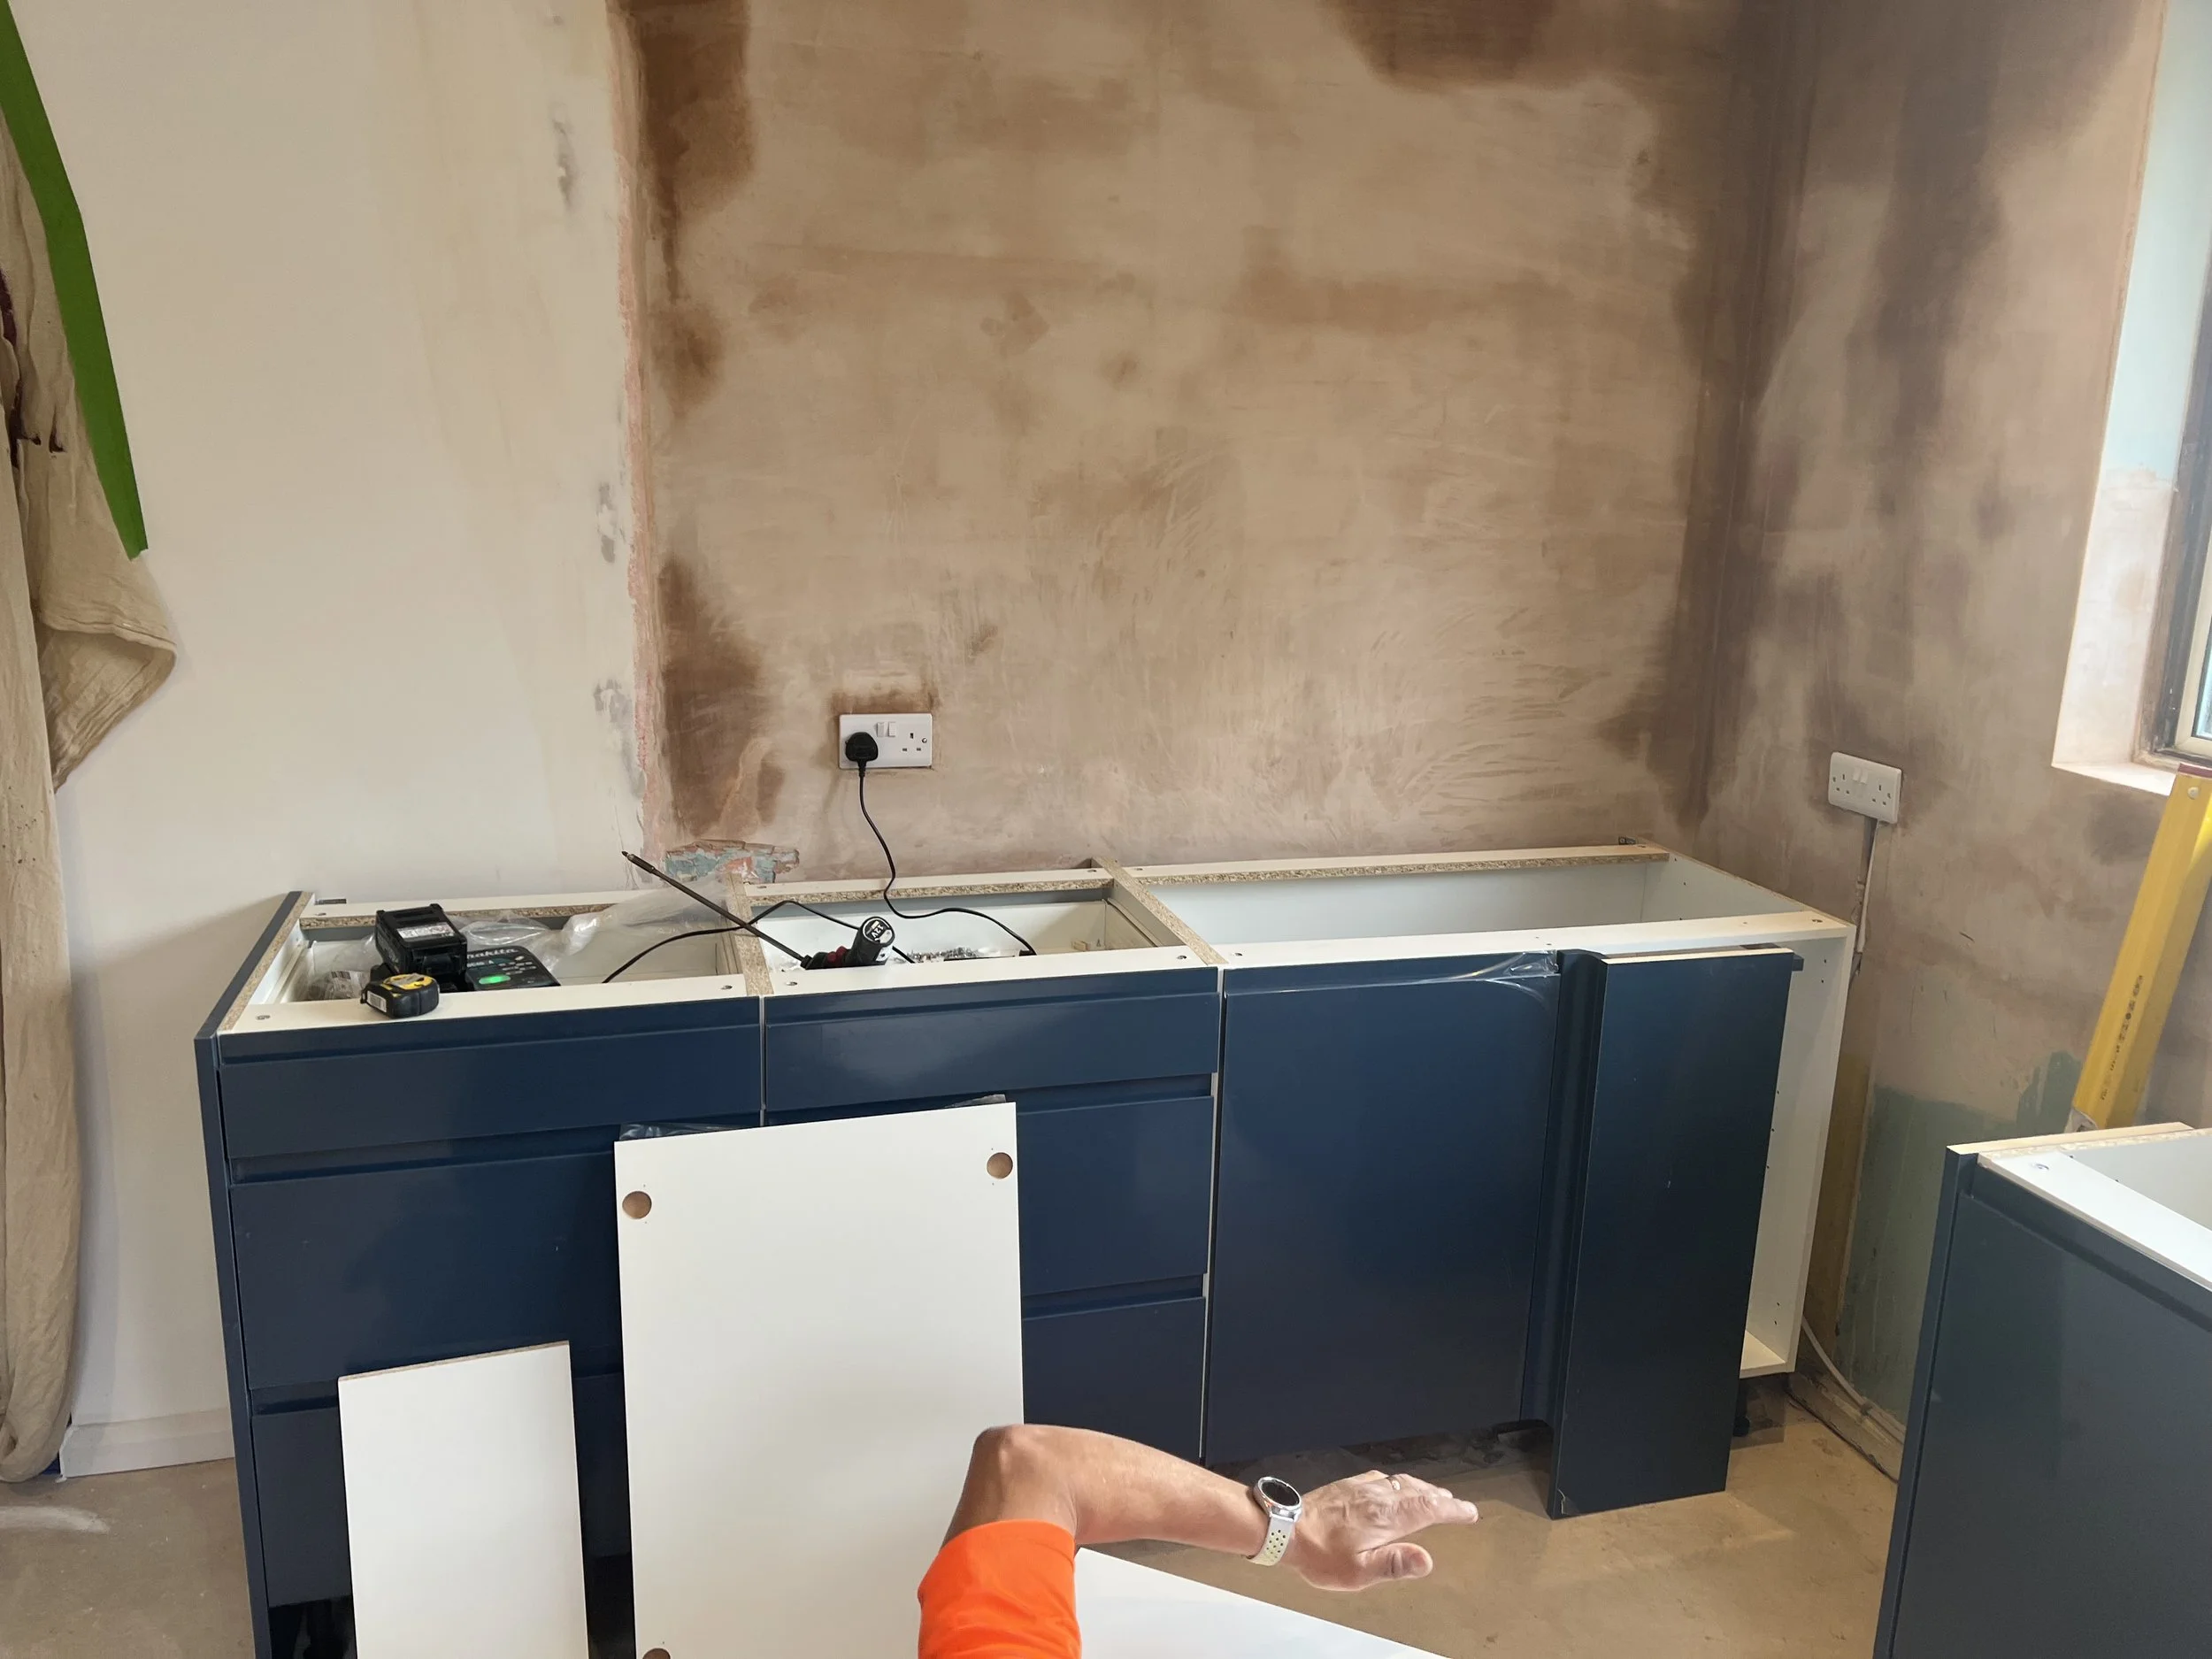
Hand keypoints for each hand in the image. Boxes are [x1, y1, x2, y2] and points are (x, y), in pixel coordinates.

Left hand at [1282, 1470, 1478, 1590]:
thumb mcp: (1359, 1571)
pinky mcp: (1347, 1486)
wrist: (1284, 1528)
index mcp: (1386, 1517)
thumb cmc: (1321, 1555)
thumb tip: (1428, 1560)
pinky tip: (1395, 1486)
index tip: (1469, 1512)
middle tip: (1459, 1506)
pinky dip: (1400, 1483)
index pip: (1428, 1509)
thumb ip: (1394, 1564)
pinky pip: (1383, 1479)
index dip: (1451, 1510)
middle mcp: (1378, 1496)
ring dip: (1423, 1488)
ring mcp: (1362, 1488)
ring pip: (1401, 1483)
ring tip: (1435, 1495)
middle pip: (1418, 1492)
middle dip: (1442, 1498)